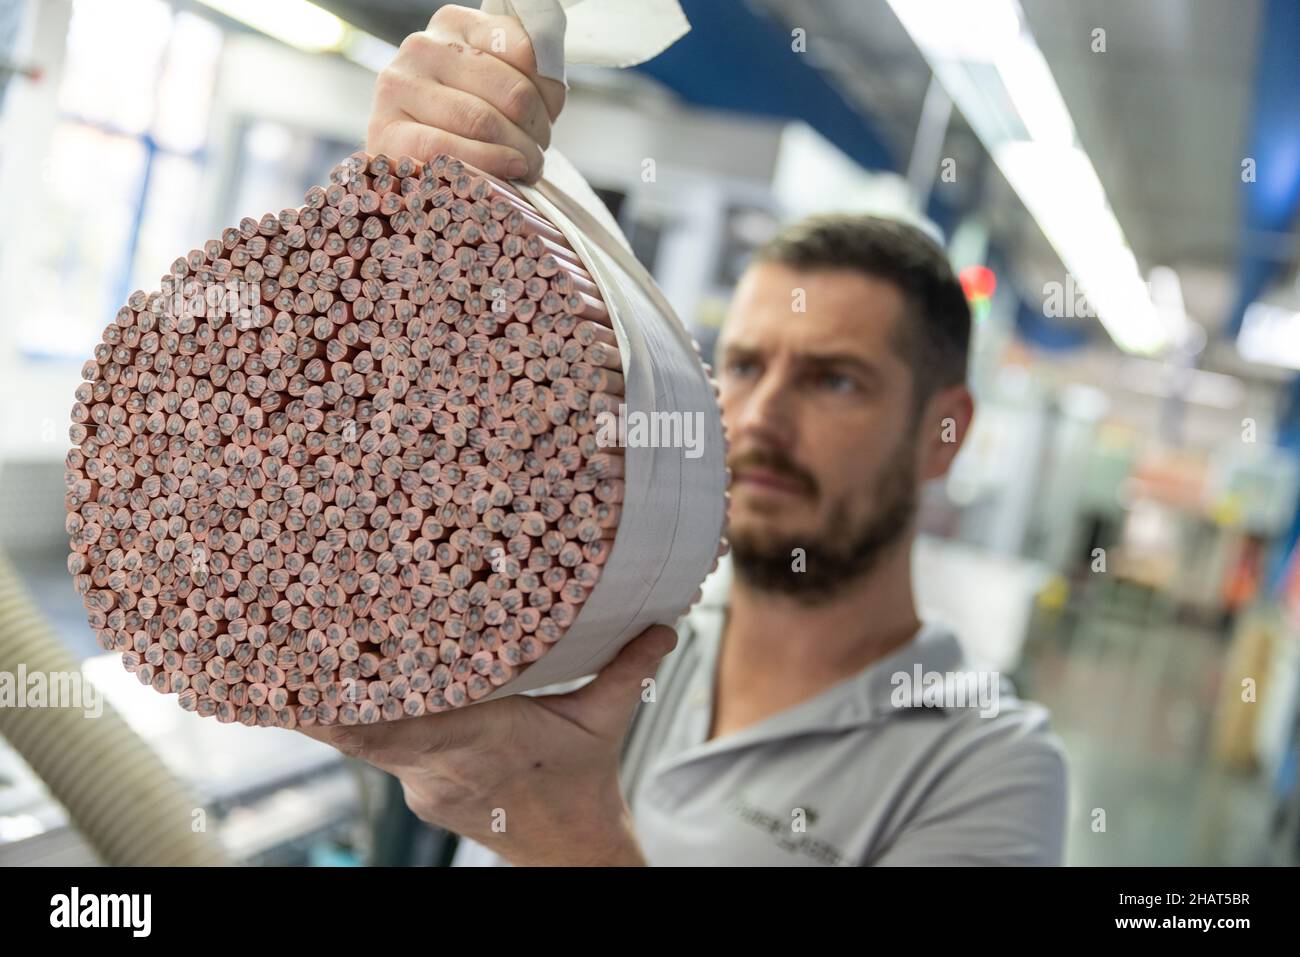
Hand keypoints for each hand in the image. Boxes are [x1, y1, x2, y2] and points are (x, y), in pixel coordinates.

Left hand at [300, 625, 677, 865]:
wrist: (570, 850)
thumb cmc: (583, 780)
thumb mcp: (606, 720)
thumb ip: (627, 669)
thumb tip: (664, 623)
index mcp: (479, 740)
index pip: (398, 722)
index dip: (346, 704)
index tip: (306, 674)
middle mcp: (440, 765)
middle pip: (359, 729)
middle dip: (317, 693)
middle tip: (273, 646)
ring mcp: (424, 781)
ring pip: (362, 738)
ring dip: (330, 703)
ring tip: (287, 656)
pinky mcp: (420, 787)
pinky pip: (378, 748)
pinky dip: (356, 721)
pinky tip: (333, 690)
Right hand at [367, 4, 566, 183]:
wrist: (409, 159)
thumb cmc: (464, 121)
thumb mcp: (496, 83)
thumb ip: (527, 71)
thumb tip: (551, 77)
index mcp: (454, 23)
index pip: (525, 50)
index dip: (549, 92)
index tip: (549, 114)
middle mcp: (422, 46)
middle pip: (511, 91)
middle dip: (537, 130)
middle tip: (538, 151)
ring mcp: (399, 86)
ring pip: (482, 121)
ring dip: (520, 153)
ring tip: (526, 167)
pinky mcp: (385, 130)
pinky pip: (446, 149)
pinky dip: (486, 164)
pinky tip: (505, 173)